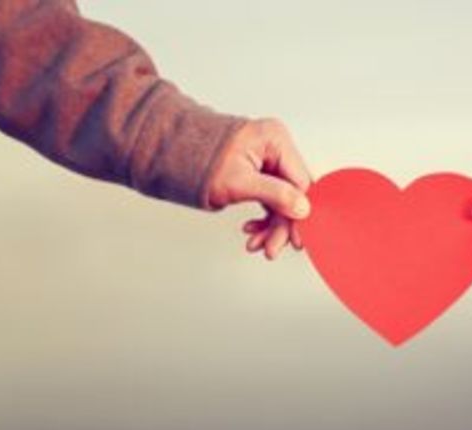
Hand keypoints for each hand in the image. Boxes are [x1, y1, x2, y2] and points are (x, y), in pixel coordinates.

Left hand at [206, 118, 312, 259]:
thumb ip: (275, 195)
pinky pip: (269, 197)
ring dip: (271, 225)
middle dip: (280, 224)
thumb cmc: (197, 160)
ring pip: (281, 199)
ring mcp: (267, 158)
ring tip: (256, 243)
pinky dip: (263, 217)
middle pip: (292, 193)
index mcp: (275, 140)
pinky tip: (252, 229)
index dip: (298, 215)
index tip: (294, 240)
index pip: (300, 183)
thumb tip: (302, 208)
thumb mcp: (238, 182)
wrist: (168, 152)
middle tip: (270, 248)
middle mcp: (275, 146)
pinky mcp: (258, 170)